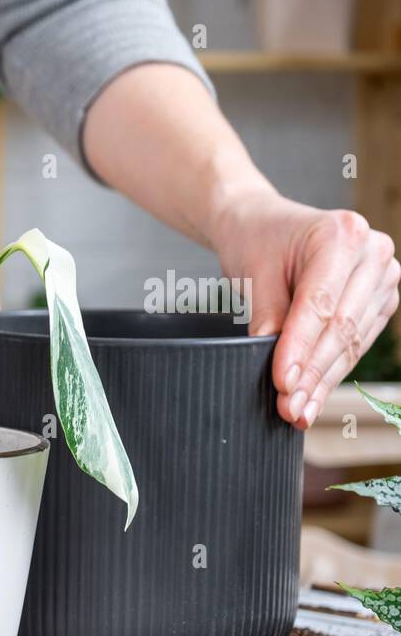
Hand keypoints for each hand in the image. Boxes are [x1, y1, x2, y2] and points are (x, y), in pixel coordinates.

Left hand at [212, 194, 399, 428]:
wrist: (265, 224)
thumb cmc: (257, 241)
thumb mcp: (253, 273)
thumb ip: (267, 316)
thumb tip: (279, 369)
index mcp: (341, 235)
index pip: (320, 304)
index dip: (300, 348)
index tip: (282, 382)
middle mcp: (372, 253)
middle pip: (341, 327)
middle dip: (311, 373)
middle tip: (288, 407)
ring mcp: (382, 278)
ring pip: (352, 342)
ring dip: (323, 381)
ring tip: (297, 411)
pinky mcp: (379, 301)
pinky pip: (357, 344)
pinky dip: (331, 373)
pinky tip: (313, 398)